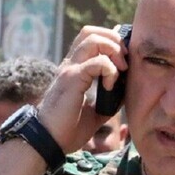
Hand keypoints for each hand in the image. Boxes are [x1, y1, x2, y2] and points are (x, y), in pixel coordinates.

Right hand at [37, 25, 128, 152]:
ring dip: (113, 50)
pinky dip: (109, 69)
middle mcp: (70, 64)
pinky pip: (96, 62)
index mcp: (74, 69)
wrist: (48, 141)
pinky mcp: (71, 79)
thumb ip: (109, 99)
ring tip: (120, 70)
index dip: (110, 42)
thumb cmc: (68, 129)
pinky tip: (110, 85)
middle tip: (124, 62)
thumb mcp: (96, 112)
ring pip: (93, 39)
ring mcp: (69, 70)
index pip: (91, 39)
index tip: (124, 60)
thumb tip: (125, 92)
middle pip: (91, 32)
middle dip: (114, 40)